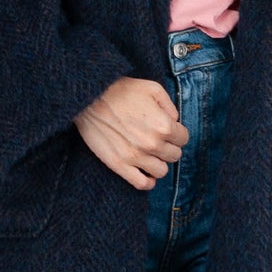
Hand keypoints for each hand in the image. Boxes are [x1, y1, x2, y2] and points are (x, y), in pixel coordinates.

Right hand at [75, 76, 189, 189]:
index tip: (169, 130)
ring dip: (159, 163)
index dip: (177, 133)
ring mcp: (135, 157)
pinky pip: (142, 184)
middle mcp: (152, 144)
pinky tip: (145, 172)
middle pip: (174, 156)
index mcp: (163, 126)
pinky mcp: (119, 165)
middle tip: (158, 140)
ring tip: (150, 154)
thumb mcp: (152, 88)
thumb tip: (174, 120)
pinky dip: (147, 181)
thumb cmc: (120, 90)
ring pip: (161, 171)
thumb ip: (169, 105)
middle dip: (169, 147)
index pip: (183, 138)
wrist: (89, 98)